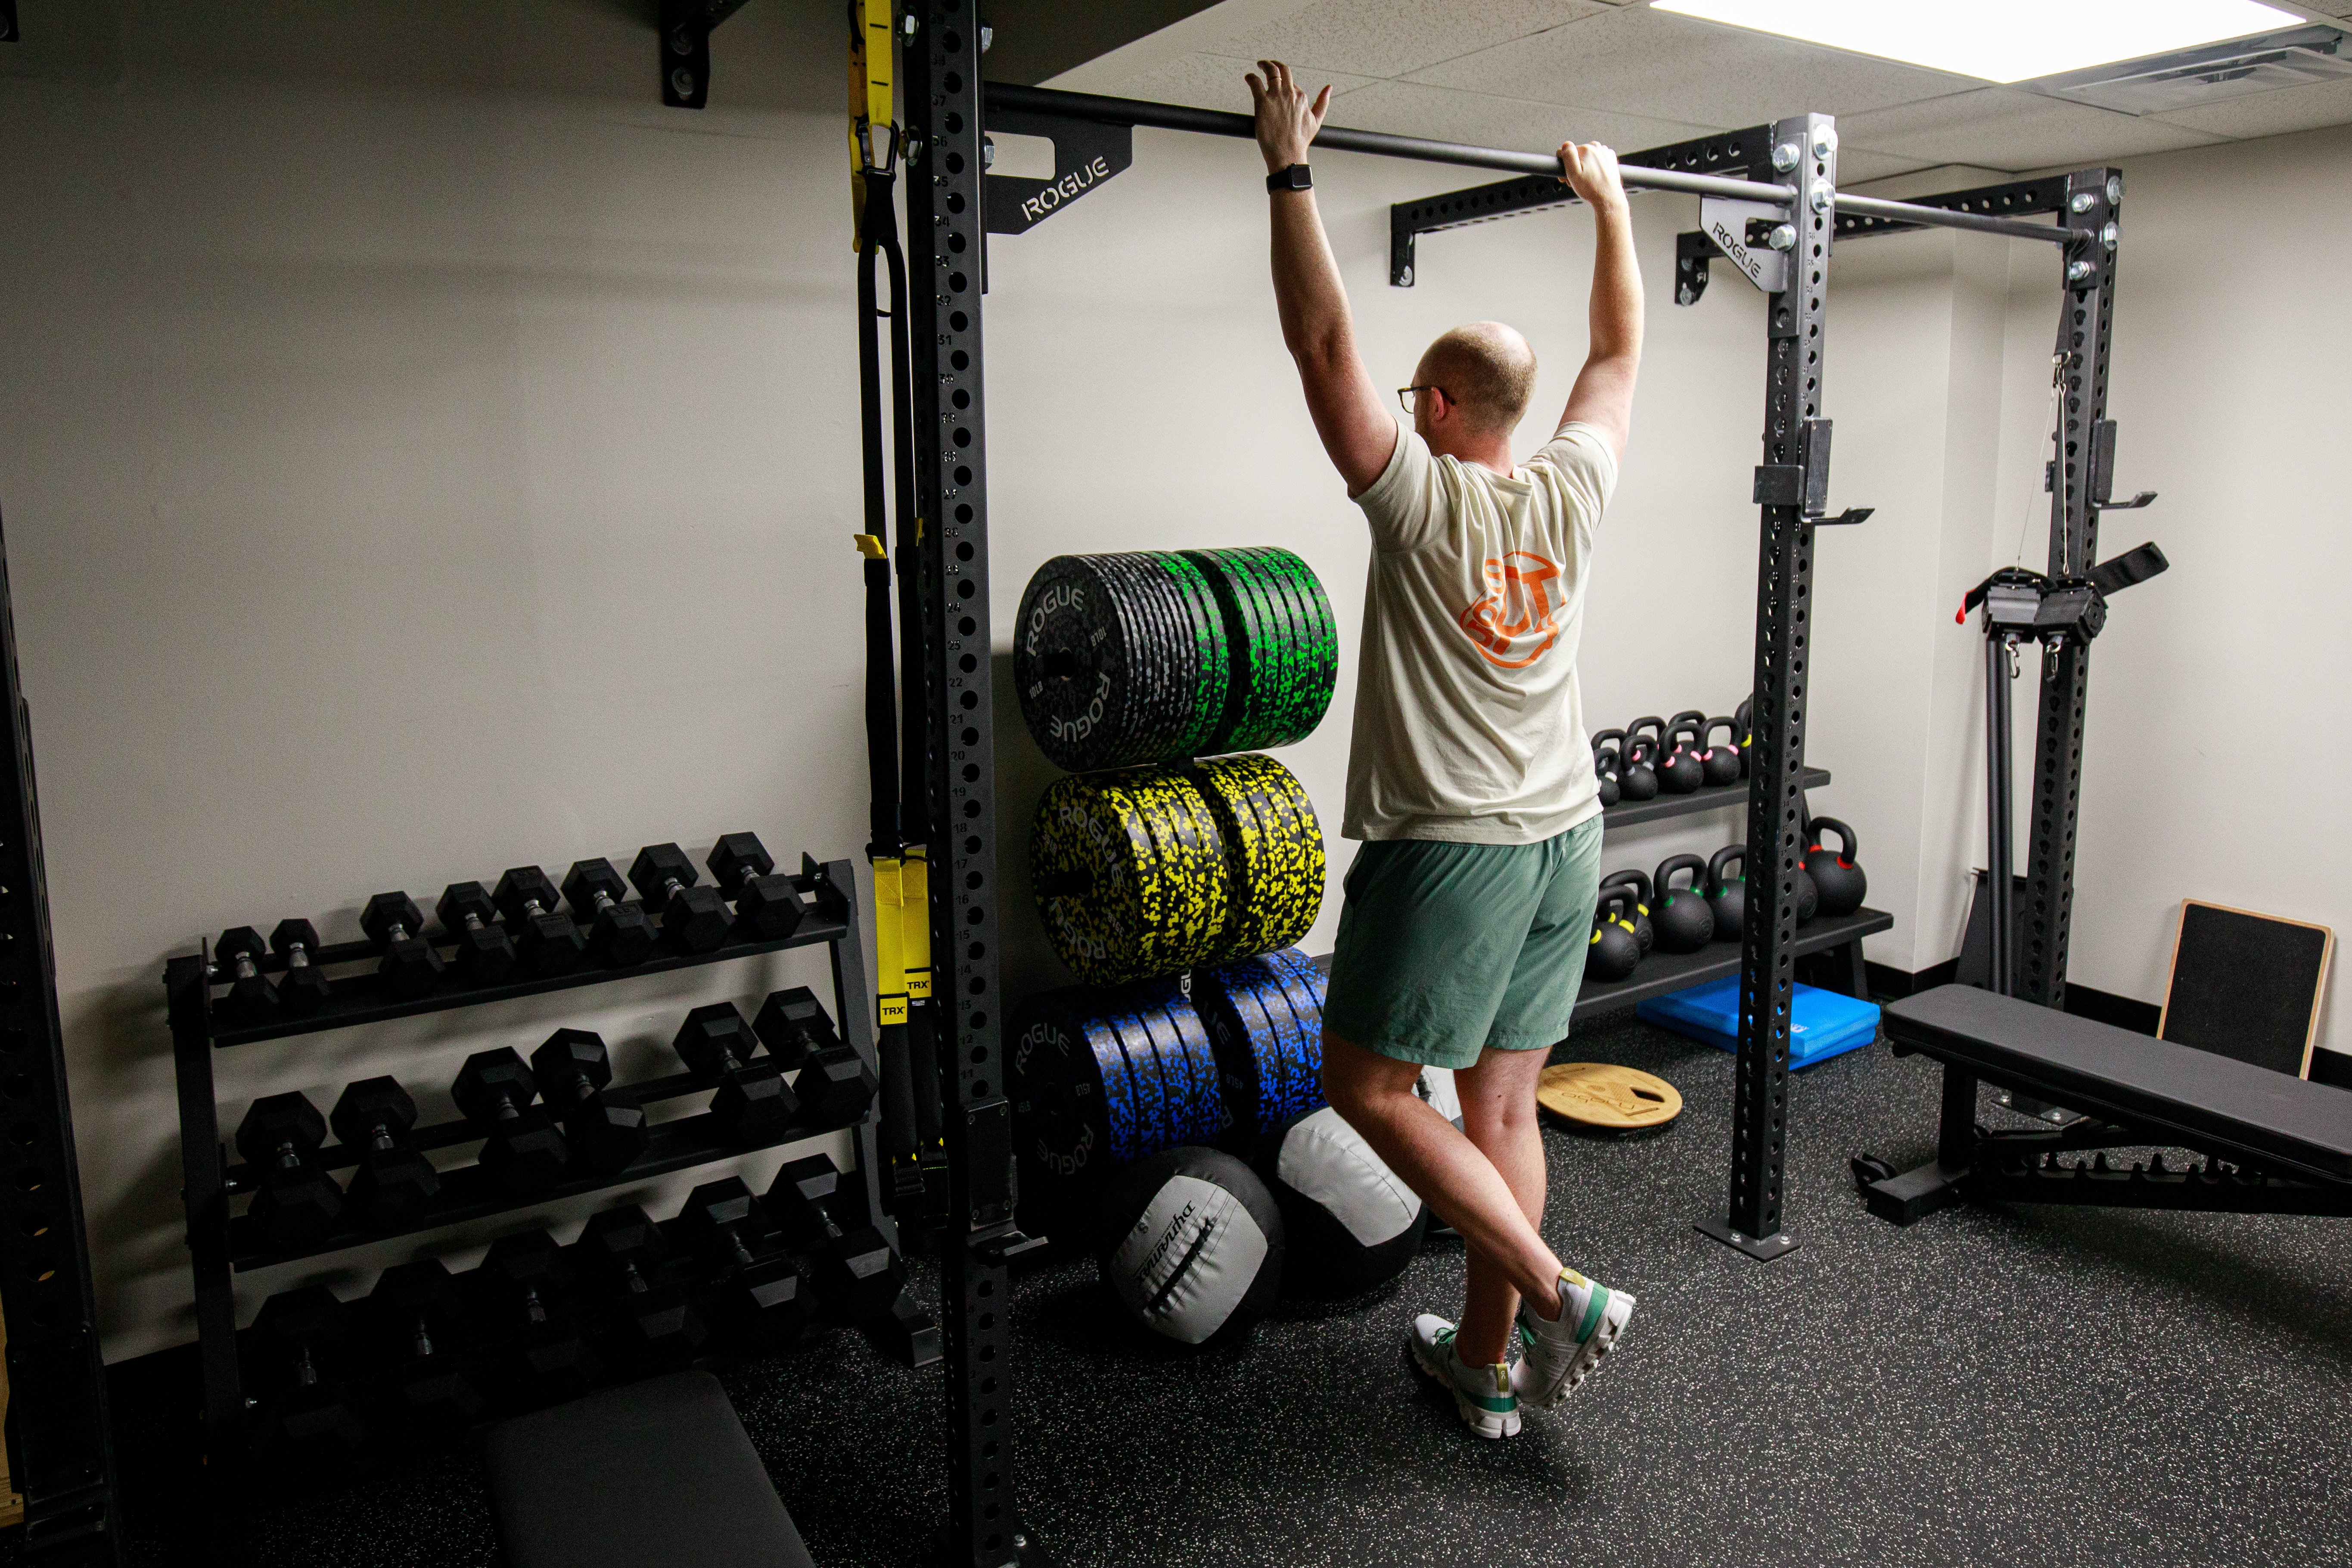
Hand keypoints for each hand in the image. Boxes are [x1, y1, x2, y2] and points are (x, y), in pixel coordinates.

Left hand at [1246, 60, 1329, 174]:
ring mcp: (1276, 97)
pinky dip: (1251, 77)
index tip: (1278, 86)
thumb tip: (1329, 88)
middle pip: (1283, 70)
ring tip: (1259, 65)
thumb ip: (1322, 103)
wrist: (1287, 154)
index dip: (1285, 85)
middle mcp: (1290, 94)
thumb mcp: (1316, 121)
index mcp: (1301, 97)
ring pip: (1270, 71)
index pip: (1292, 84)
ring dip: (1264, 65)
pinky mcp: (1262, 103)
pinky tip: (1248, 77)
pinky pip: (1255, 82)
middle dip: (1274, 64)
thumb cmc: (1300, 141)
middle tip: (1267, 64)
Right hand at [1559, 141, 1627, 214]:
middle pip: (1577, 153)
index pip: (1566, 151)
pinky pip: (1596, 158)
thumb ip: (1568, 155)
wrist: (1608, 196)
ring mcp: (1604, 151)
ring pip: (1587, 156)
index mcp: (1586, 149)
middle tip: (1576, 179)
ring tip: (1586, 179)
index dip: (1564, 164)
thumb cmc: (1592, 188)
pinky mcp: (1610, 157)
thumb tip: (1565, 145)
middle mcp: (1597, 147)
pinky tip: (1594, 175)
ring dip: (1584, 166)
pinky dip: (1594, 165)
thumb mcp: (1573, 173)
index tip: (1567, 174)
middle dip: (1574, 166)